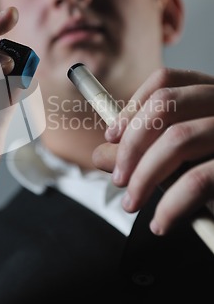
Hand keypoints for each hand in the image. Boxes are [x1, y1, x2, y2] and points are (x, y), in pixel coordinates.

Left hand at [92, 68, 213, 234]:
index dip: (132, 107)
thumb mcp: (187, 152)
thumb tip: (100, 155)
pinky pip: (200, 179)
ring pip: (178, 139)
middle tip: (119, 179)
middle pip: (165, 105)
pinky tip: (161, 221)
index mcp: (212, 93)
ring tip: (131, 203)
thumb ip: (145, 151)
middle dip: (132, 145)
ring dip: (145, 177)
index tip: (112, 136)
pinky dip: (172, 205)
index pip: (165, 81)